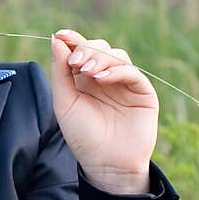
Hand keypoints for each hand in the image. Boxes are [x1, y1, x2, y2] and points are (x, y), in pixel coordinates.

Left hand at [50, 29, 158, 192]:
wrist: (107, 164)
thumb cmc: (84, 136)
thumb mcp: (64, 103)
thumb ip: (60, 72)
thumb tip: (57, 39)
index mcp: (84, 79)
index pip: (80, 50)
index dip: (72, 40)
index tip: (62, 35)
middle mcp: (105, 78)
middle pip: (99, 48)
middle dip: (86, 49)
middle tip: (76, 62)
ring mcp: (124, 84)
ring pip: (116, 55)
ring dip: (100, 58)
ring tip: (88, 71)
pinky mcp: (142, 92)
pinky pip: (132, 72)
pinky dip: (117, 70)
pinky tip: (103, 79)